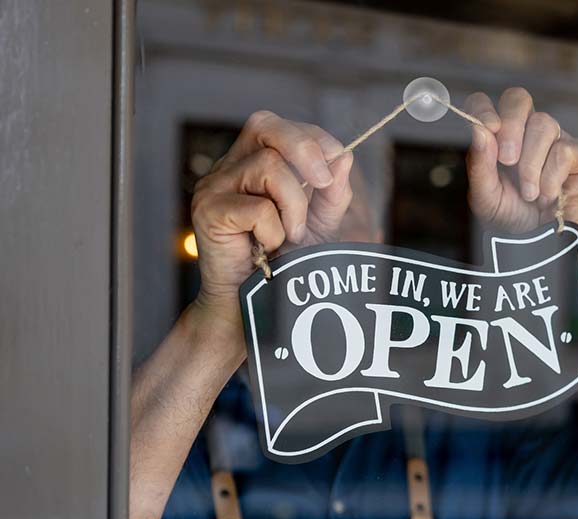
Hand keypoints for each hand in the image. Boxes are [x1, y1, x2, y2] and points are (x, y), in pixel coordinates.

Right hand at [189, 110, 353, 326]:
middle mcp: (228, 168)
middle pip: (264, 125)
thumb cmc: (282, 264)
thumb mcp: (318, 224)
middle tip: (324, 183)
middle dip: (305, 149)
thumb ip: (332, 194)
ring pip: (268, 166)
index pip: (277, 126)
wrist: (252, 307)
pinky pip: (257, 207)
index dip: (311, 136)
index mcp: (250, 161)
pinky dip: (274, 231)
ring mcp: (214, 187)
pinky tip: (266, 250)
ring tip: (291, 236)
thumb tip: (345, 157)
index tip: (337, 159)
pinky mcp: (208, 212)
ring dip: (294, 205)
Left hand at [464, 88, 577, 238]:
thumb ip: (479, 166)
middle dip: (511, 127)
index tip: (487, 129)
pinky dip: (552, 177)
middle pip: (518, 99)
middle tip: (507, 162)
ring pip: (543, 124)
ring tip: (530, 195)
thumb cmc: (514, 220)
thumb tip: (479, 131)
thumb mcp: (486, 198)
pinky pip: (565, 150)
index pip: (486, 103)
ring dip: (531, 165)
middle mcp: (526, 133)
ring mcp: (555, 140)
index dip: (484, 109)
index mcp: (499, 138)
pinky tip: (549, 197)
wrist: (544, 249)